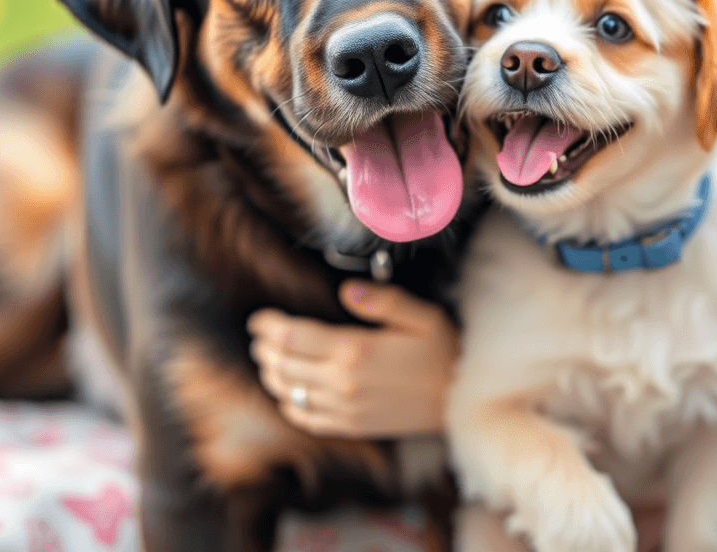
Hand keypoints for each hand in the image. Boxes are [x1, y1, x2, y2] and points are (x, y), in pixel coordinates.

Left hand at [248, 281, 459, 439]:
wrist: (458, 399)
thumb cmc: (442, 351)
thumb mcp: (421, 315)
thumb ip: (382, 300)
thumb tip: (348, 288)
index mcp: (355, 350)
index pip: (294, 337)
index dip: (269, 326)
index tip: (258, 318)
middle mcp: (343, 383)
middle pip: (284, 365)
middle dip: (265, 348)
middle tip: (259, 336)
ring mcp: (345, 409)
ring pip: (290, 393)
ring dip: (271, 375)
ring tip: (266, 360)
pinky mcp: (351, 426)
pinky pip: (307, 419)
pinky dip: (290, 405)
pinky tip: (288, 395)